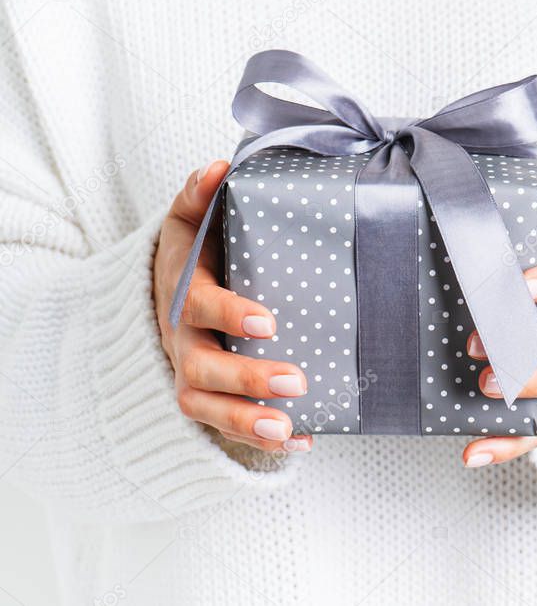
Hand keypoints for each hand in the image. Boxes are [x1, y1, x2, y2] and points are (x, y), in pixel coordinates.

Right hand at [153, 161, 312, 452]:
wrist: (161, 294)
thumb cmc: (191, 255)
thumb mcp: (187, 220)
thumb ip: (197, 194)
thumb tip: (219, 167)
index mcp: (181, 296)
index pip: (197, 307)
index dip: (228, 314)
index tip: (269, 321)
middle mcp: (182, 342)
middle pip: (202, 368)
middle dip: (247, 379)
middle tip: (297, 381)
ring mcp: (191, 375)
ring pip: (205, 407)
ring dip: (246, 422)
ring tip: (287, 426)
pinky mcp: (210, 398)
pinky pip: (226, 427)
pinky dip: (263, 441)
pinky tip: (303, 439)